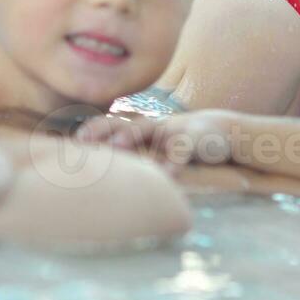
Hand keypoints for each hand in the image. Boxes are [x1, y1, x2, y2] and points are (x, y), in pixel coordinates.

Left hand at [75, 111, 240, 170]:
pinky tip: (167, 176)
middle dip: (103, 130)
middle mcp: (155, 125)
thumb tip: (106, 174)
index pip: (113, 124)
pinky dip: (174, 161)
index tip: (74, 141)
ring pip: (150, 128)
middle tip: (82, 141)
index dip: (93, 130)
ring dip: (131, 135)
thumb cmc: (183, 144)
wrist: (225, 132)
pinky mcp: (196, 139)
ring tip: (115, 146)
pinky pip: (183, 149)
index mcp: (144, 128)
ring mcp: (174, 129)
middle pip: (124, 122)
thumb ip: (136, 155)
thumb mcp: (159, 147)